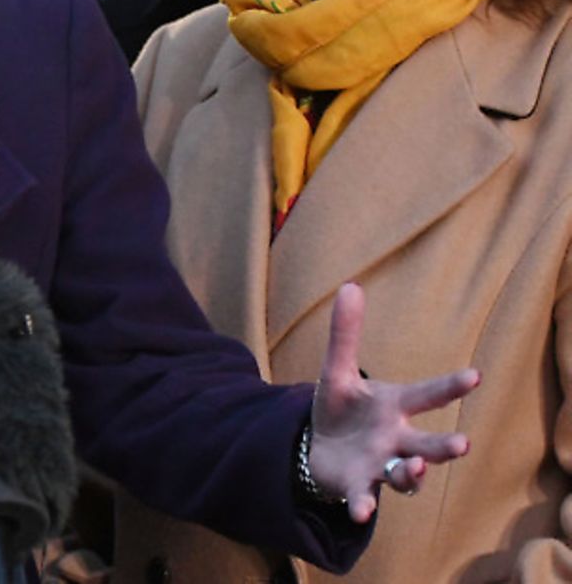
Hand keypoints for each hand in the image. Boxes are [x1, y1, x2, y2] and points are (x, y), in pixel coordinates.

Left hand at [308, 283, 479, 521]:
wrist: (320, 448)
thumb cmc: (342, 408)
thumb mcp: (337, 371)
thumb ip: (345, 334)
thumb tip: (350, 285)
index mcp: (395, 407)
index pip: (427, 394)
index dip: (450, 386)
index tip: (475, 375)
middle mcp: (396, 439)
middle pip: (428, 443)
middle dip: (444, 445)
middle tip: (461, 444)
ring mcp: (380, 465)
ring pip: (405, 474)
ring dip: (412, 473)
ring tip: (414, 465)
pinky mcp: (358, 486)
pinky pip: (365, 498)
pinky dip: (364, 505)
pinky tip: (361, 511)